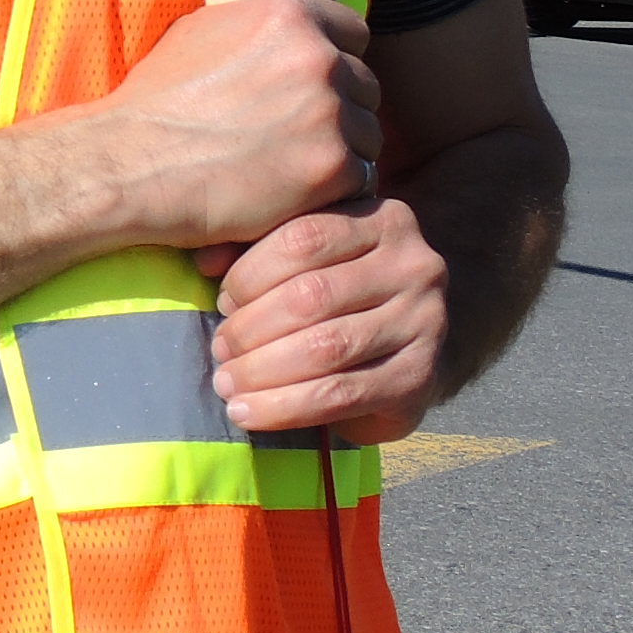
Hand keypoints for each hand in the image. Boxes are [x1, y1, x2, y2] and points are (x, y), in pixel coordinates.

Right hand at [89, 0, 379, 251]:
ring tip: (289, 172)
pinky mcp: (333, 168)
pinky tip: (294, 198)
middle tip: (297, 139)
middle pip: (365, 86)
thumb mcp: (200, 34)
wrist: (130, 164)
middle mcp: (318, 58)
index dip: (335, 61)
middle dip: (338, 111)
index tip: (314, 89)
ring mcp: (330, 113)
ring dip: (339, 154)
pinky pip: (361, 180)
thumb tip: (287, 32)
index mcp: (288, 16)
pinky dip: (333, 193)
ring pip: (367, 135)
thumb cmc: (155, 103)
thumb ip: (258, 30)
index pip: (353, 33)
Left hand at [199, 199, 450, 439]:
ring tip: (226, 384)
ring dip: (262, 372)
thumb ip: (257, 248)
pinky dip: (285, 408)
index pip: (304, 237)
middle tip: (219, 350)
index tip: (221, 301)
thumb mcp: (305, 262)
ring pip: (325, 348)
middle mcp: (415, 264)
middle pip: (312, 295)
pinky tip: (248, 413)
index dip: (250, 273)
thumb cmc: (339, 299)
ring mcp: (427, 321)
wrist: (402, 357)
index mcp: (383, 219)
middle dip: (252, 328)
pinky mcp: (421, 377)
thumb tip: (204, 261)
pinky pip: (341, 394)